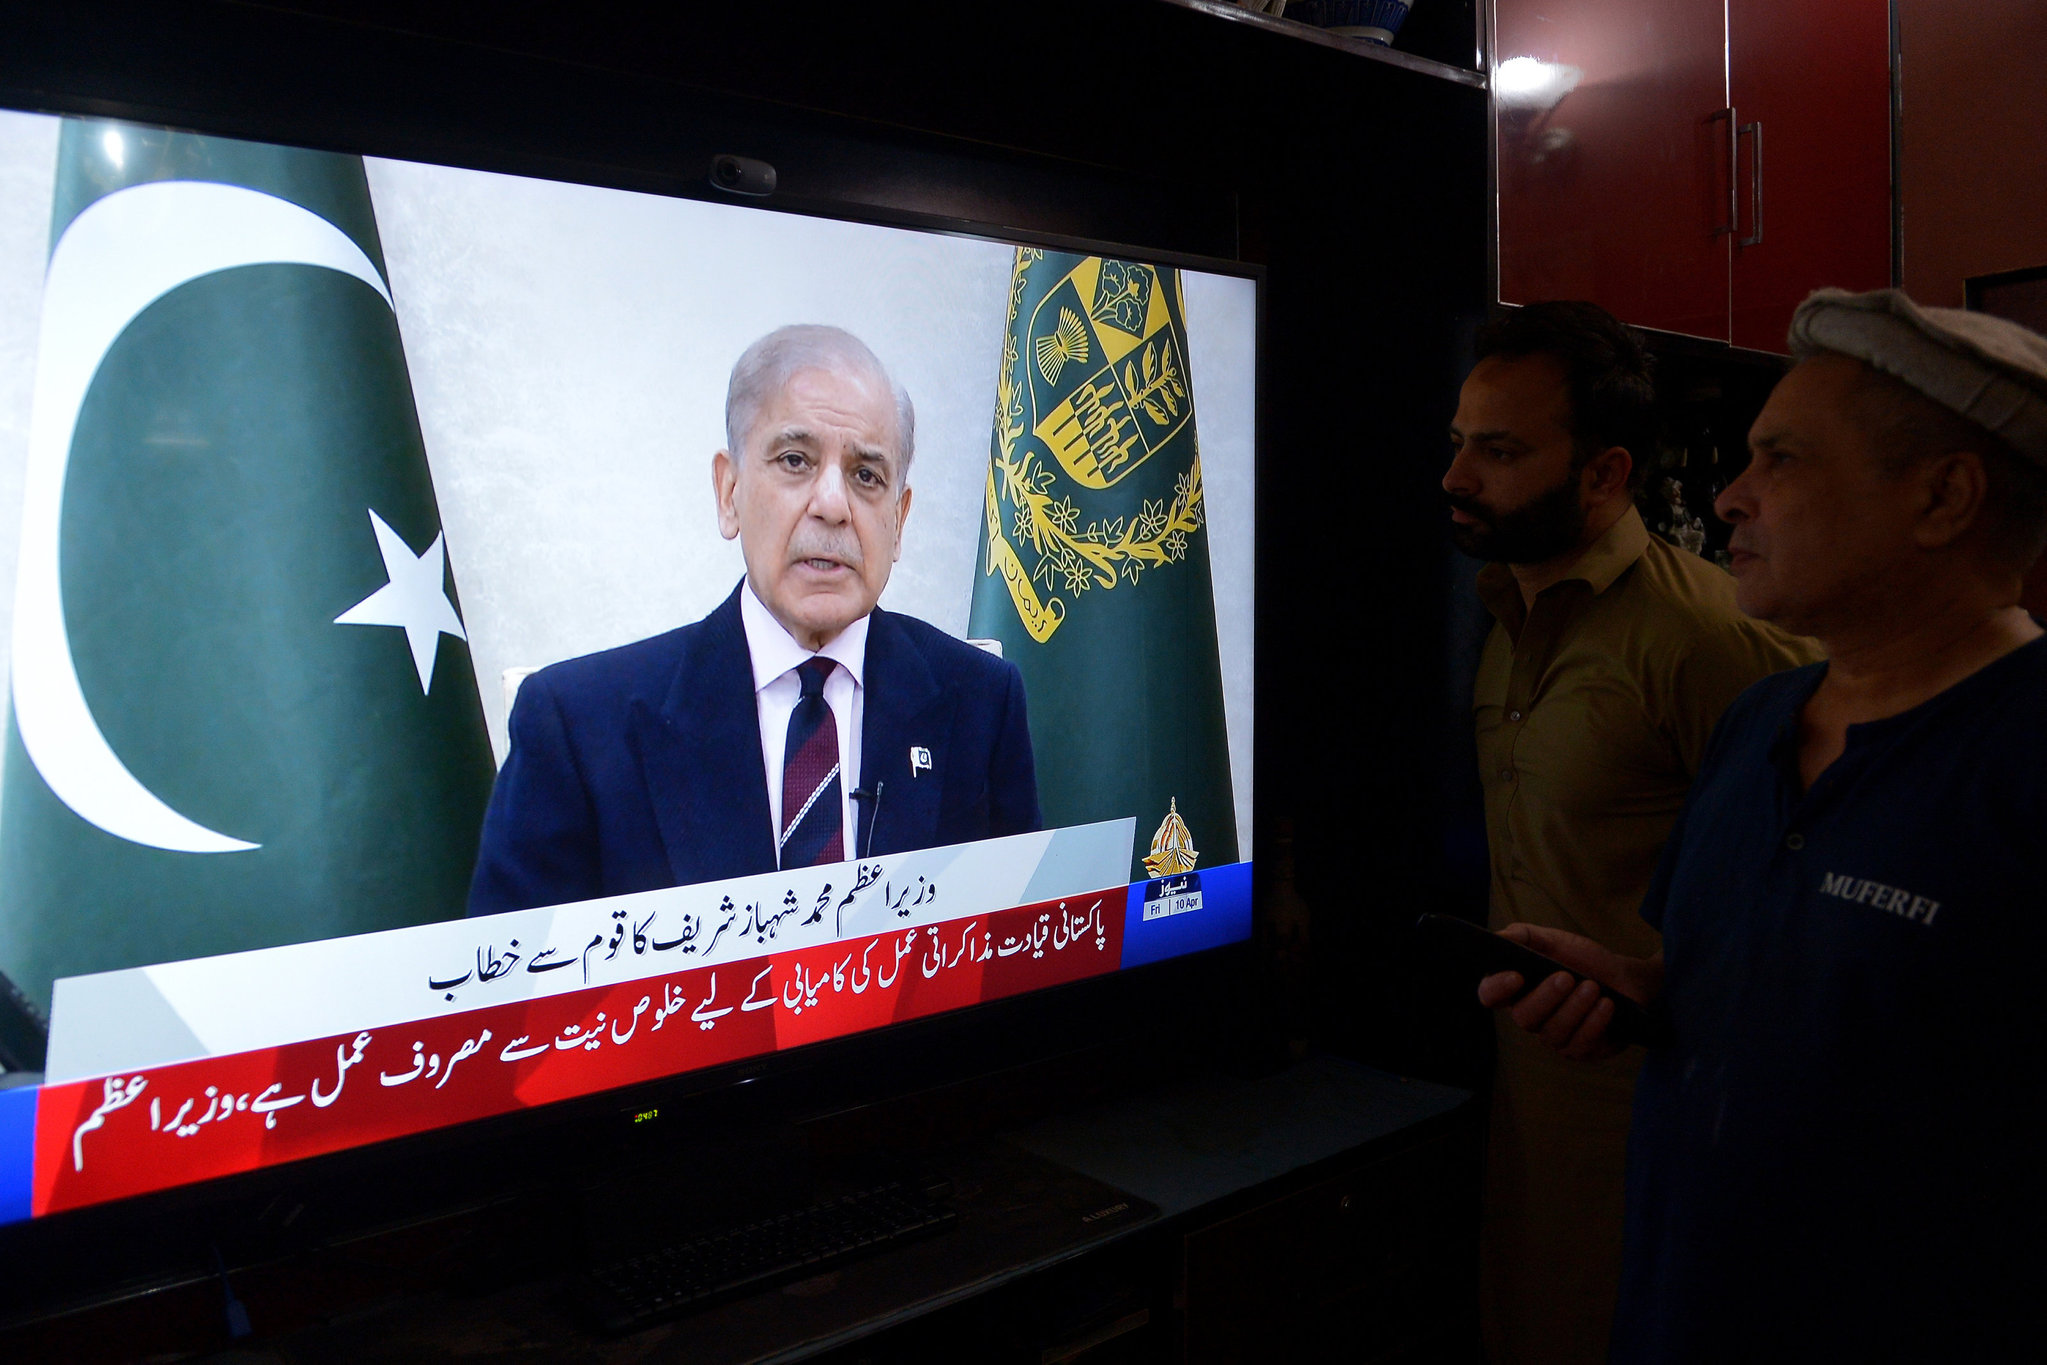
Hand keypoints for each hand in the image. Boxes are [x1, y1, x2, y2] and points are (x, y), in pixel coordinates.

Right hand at [1475, 924, 1662, 1061]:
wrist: (1624, 978)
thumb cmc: (1584, 960)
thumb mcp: (1555, 941)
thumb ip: (1525, 936)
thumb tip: (1500, 936)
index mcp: (1517, 990)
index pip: (1490, 995)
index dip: (1497, 989)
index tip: (1516, 976)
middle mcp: (1530, 1016)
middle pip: (1524, 1017)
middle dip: (1546, 997)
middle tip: (1567, 977)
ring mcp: (1554, 1036)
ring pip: (1554, 1032)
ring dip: (1575, 1008)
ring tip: (1594, 987)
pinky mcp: (1579, 1050)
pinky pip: (1580, 1044)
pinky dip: (1594, 1022)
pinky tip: (1606, 1005)